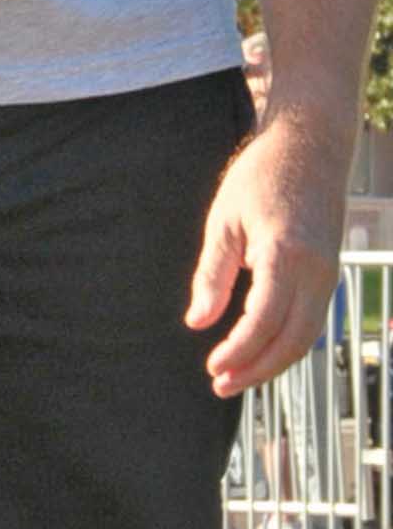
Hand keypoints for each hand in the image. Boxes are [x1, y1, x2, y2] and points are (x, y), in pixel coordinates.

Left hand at [185, 113, 345, 395]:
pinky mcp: (331, 272)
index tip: (212, 368)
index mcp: (285, 254)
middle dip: (258, 370)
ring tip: (236, 376)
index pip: (264, 321)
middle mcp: (317, 269)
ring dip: (274, 362)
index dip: (239, 351)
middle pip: (293, 340)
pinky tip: (260, 350)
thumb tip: (198, 322)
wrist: (312, 144)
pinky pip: (313, 319)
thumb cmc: (262, 176)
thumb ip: (212, 275)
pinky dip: (288, 342)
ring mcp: (329, 272)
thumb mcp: (224, 220)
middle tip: (220, 384)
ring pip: (308, 336)